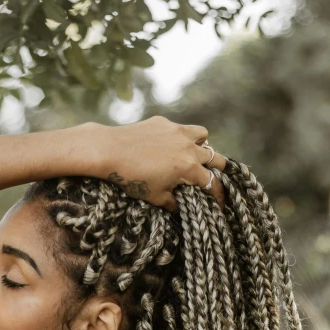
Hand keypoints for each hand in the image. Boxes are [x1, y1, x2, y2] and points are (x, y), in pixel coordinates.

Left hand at [95, 116, 226, 212]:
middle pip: (215, 157)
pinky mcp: (164, 123)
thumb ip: (172, 203)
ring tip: (195, 154)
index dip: (219, 195)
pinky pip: (181, 128)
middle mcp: (188, 147)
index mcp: (188, 168)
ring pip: (203, 135)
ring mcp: (177, 131)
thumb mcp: (154, 197)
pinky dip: (182, 137)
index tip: (219, 203)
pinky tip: (170, 145)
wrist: (110, 151)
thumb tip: (179, 206)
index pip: (213, 183)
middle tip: (214, 177)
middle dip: (218, 169)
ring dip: (203, 146)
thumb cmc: (132, 178)